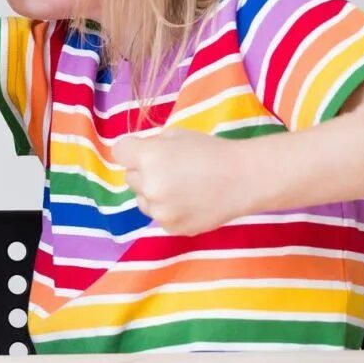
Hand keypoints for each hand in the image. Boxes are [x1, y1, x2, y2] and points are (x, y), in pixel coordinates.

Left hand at [112, 130, 252, 234]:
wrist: (243, 180)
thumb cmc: (211, 151)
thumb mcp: (177, 135)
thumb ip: (151, 144)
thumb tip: (136, 154)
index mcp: (149, 157)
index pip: (119, 152)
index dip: (131, 150)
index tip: (143, 151)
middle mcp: (150, 185)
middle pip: (130, 177)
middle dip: (144, 172)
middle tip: (170, 169)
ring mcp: (160, 210)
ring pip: (142, 200)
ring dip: (153, 194)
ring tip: (181, 187)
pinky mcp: (171, 227)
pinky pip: (158, 216)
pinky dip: (168, 210)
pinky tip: (188, 202)